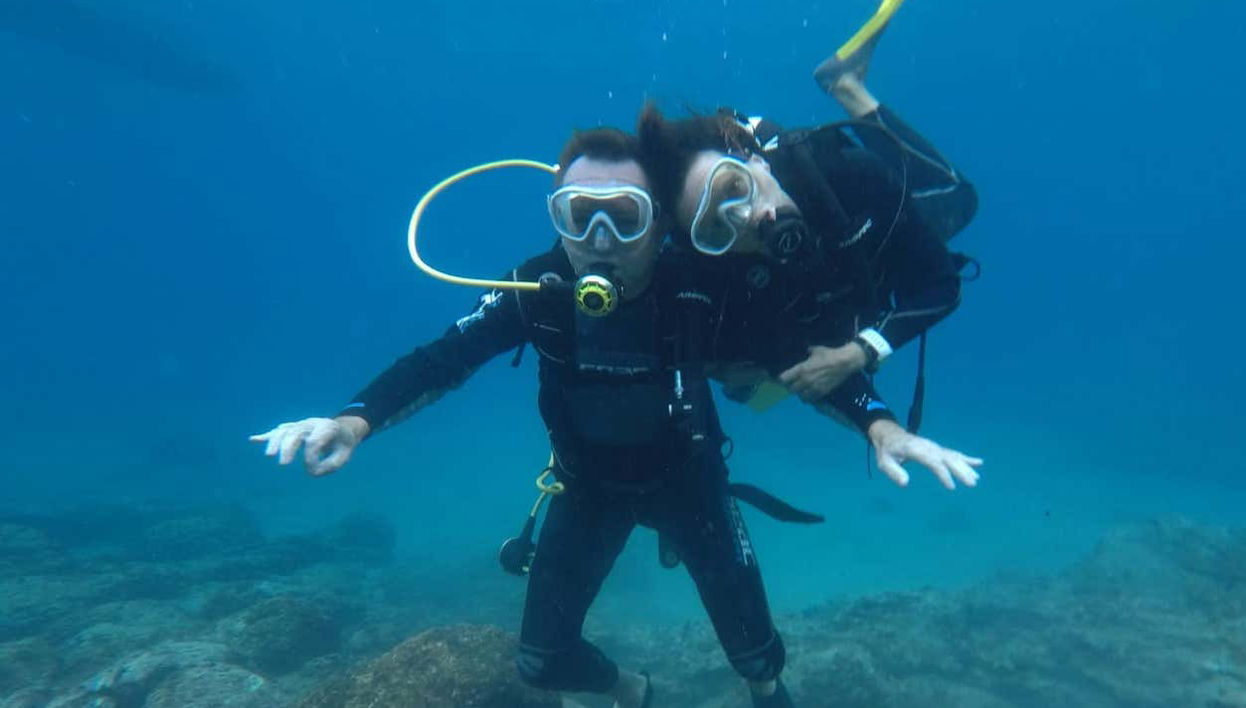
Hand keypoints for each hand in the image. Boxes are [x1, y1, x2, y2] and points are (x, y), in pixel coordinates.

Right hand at [249, 416, 368, 476]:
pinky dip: (266, 436)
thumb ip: (331, 464)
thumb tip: (311, 472)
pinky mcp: (294, 428)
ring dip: (275, 442)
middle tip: (283, 464)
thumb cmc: (344, 443)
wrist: (344, 428)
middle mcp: (312, 423)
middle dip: (288, 447)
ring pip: (285, 430)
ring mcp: (302, 424)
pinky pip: (279, 431)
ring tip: (269, 455)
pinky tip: (253, 439)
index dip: (311, 457)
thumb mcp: (345, 455)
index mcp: (328, 427)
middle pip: (296, 432)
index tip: (313, 471)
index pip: (315, 440)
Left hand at [778, 343, 867, 400]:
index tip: (784, 378)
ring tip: (803, 390)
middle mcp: (805, 380)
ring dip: (800, 393)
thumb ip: (808, 352)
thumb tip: (806, 351)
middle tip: (794, 384)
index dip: (782, 379)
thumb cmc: (829, 354)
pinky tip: (811, 393)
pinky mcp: (822, 393)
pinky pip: (811, 399)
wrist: (845, 363)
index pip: (783, 379)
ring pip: (800, 396)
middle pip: (791, 390)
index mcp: (801, 369)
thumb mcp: (816, 350)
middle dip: (791, 387)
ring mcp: (813, 388)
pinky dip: (810, 397)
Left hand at [867, 419, 982, 489]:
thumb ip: (893, 472)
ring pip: (953, 456)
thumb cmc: (887, 450)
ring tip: (976, 479)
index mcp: (916, 449)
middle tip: (972, 483)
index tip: (951, 487)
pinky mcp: (937, 449)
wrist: (890, 434)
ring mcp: (934, 447)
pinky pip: (953, 453)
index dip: (943, 474)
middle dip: (960, 471)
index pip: (933, 462)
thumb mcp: (884, 462)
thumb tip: (905, 484)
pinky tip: (979, 463)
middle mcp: (928, 447)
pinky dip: (966, 458)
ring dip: (966, 467)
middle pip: (947, 459)